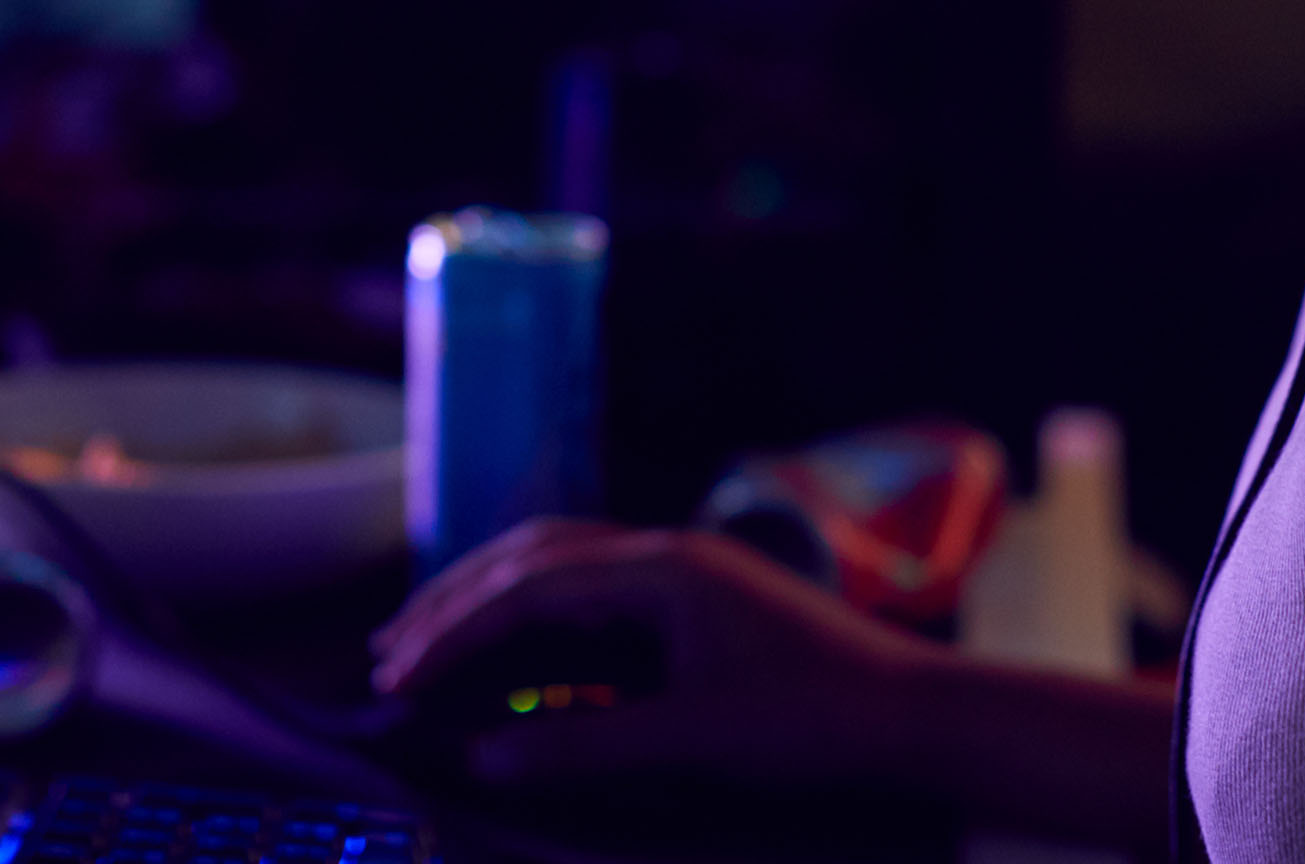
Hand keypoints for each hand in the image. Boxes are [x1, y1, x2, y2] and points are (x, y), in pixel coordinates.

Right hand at [368, 518, 928, 789]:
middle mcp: (664, 551)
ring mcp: (682, 569)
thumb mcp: (693, 742)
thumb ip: (584, 743)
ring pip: (559, 561)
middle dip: (454, 602)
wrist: (916, 714)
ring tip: (429, 640)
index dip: (454, 633)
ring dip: (490, 596)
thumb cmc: (814, 724)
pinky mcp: (697, 597)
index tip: (398, 678)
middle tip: (388, 654)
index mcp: (660, 568)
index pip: (527, 586)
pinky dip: (537, 609)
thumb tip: (482, 752)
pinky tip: (514, 645)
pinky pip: (593, 586)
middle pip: (531, 556)